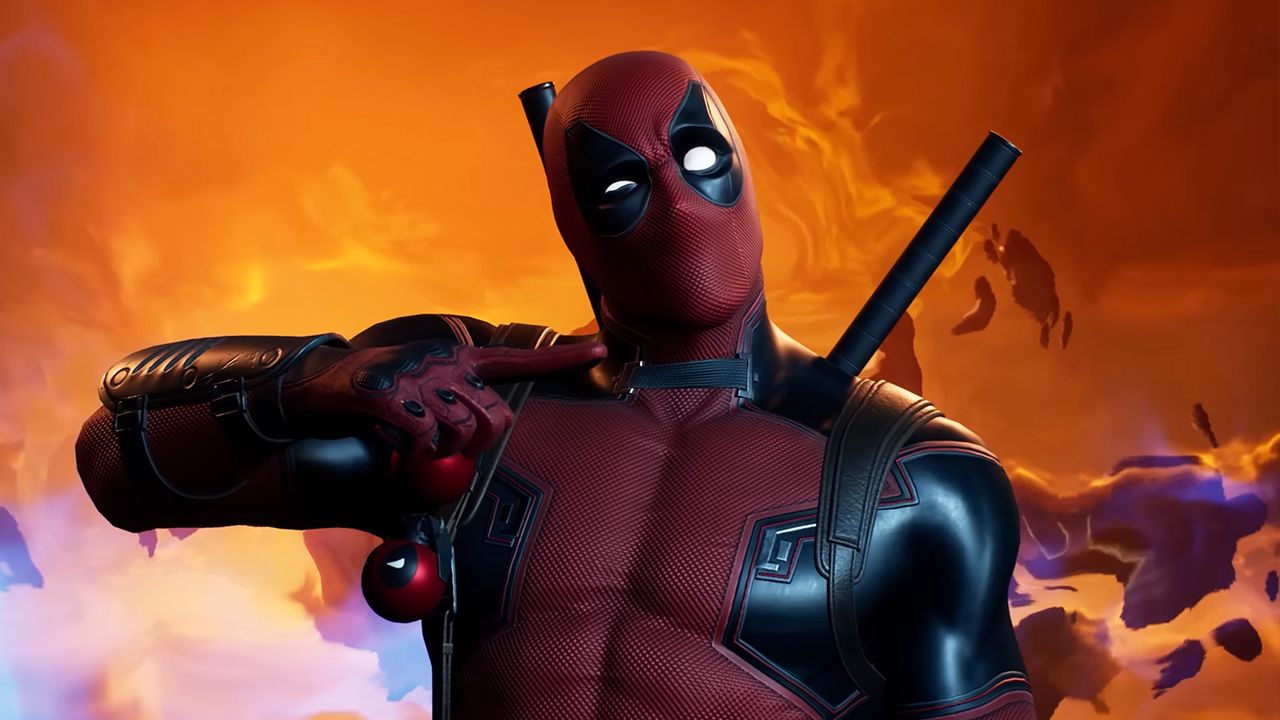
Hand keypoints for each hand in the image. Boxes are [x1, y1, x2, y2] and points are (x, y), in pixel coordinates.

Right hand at [283, 339, 605, 458]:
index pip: (518, 358)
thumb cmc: (375, 396)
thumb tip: (472, 444)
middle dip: (478, 447)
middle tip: (448, 452)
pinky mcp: (389, 395)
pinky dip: (414, 454)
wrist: (317, 386)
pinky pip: (424, 438)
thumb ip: (452, 411)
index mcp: (457, 360)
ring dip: (444, 454)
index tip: (602, 348)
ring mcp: (417, 377)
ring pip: (463, 431)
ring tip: (418, 449)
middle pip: (495, 417)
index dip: (563, 357)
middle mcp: (444, 362)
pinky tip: (396, 446)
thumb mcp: (421, 394)